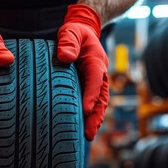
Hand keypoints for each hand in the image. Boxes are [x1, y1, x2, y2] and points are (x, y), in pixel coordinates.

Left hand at [57, 4, 108, 140]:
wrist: (82, 34)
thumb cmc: (75, 33)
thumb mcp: (70, 31)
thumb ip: (68, 42)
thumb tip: (65, 57)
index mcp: (95, 62)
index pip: (96, 80)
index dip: (92, 95)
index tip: (86, 110)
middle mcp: (99, 75)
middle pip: (101, 98)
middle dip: (96, 116)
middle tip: (89, 133)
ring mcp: (96, 82)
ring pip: (99, 104)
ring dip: (94, 120)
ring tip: (88, 136)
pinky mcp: (89, 87)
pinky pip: (91, 103)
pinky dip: (89, 116)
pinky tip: (82, 129)